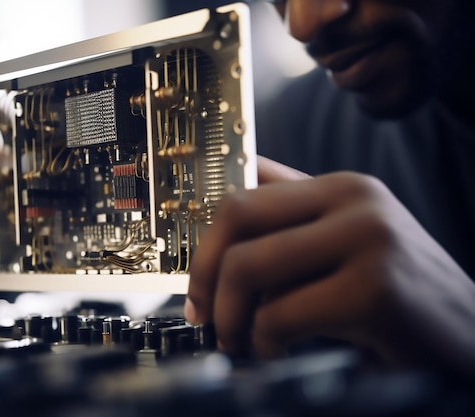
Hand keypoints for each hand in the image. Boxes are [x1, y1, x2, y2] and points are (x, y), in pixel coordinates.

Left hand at [185, 156, 474, 373]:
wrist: (467, 338)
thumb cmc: (393, 298)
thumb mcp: (338, 252)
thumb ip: (287, 235)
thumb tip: (210, 236)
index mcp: (339, 186)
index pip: (245, 180)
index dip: (201, 222)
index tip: (186, 261)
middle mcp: (354, 200)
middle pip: (235, 213)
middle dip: (201, 269)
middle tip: (200, 309)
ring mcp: (367, 238)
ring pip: (247, 265)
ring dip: (229, 315)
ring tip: (239, 338)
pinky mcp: (373, 289)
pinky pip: (277, 314)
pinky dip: (263, 342)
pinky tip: (277, 350)